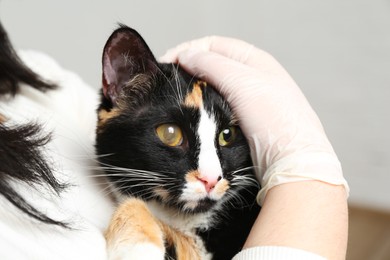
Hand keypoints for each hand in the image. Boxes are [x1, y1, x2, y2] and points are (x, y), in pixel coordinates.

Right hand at [160, 36, 347, 203]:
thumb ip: (211, 64)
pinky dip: (202, 107)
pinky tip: (192, 112)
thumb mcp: (241, 83)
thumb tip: (186, 55)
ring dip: (194, 90)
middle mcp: (250, 77)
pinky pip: (215, 107)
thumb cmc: (275, 118)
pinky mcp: (241, 121)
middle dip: (188, 70)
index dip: (188, 50)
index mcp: (253, 59)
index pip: (212, 45)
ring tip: (176, 97)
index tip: (167, 64)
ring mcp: (246, 100)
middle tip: (168, 82)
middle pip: (211, 65)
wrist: (290, 160)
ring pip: (212, 87)